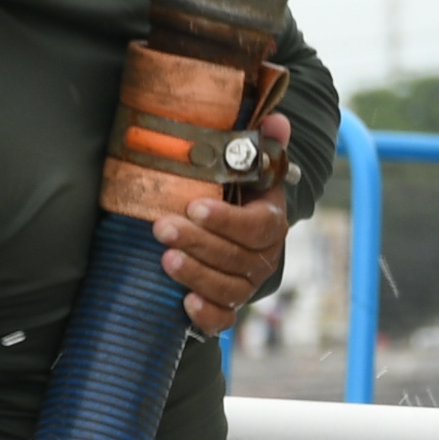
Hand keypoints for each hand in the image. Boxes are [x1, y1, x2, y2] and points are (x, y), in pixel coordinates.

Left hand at [154, 113, 292, 332]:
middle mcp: (263, 257)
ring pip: (228, 289)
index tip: (195, 207)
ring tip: (165, 259)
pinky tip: (185, 303)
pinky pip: (224, 320)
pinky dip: (207, 315)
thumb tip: (276, 119)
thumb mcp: (249, 166)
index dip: (227, 220)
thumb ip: (261, 143)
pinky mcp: (229, 306)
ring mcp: (247, 285)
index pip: (258, 227)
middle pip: (237, 258)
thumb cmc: (237, 194)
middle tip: (162, 227)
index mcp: (271, 221)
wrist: (235, 230)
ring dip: (196, 275)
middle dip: (198, 243)